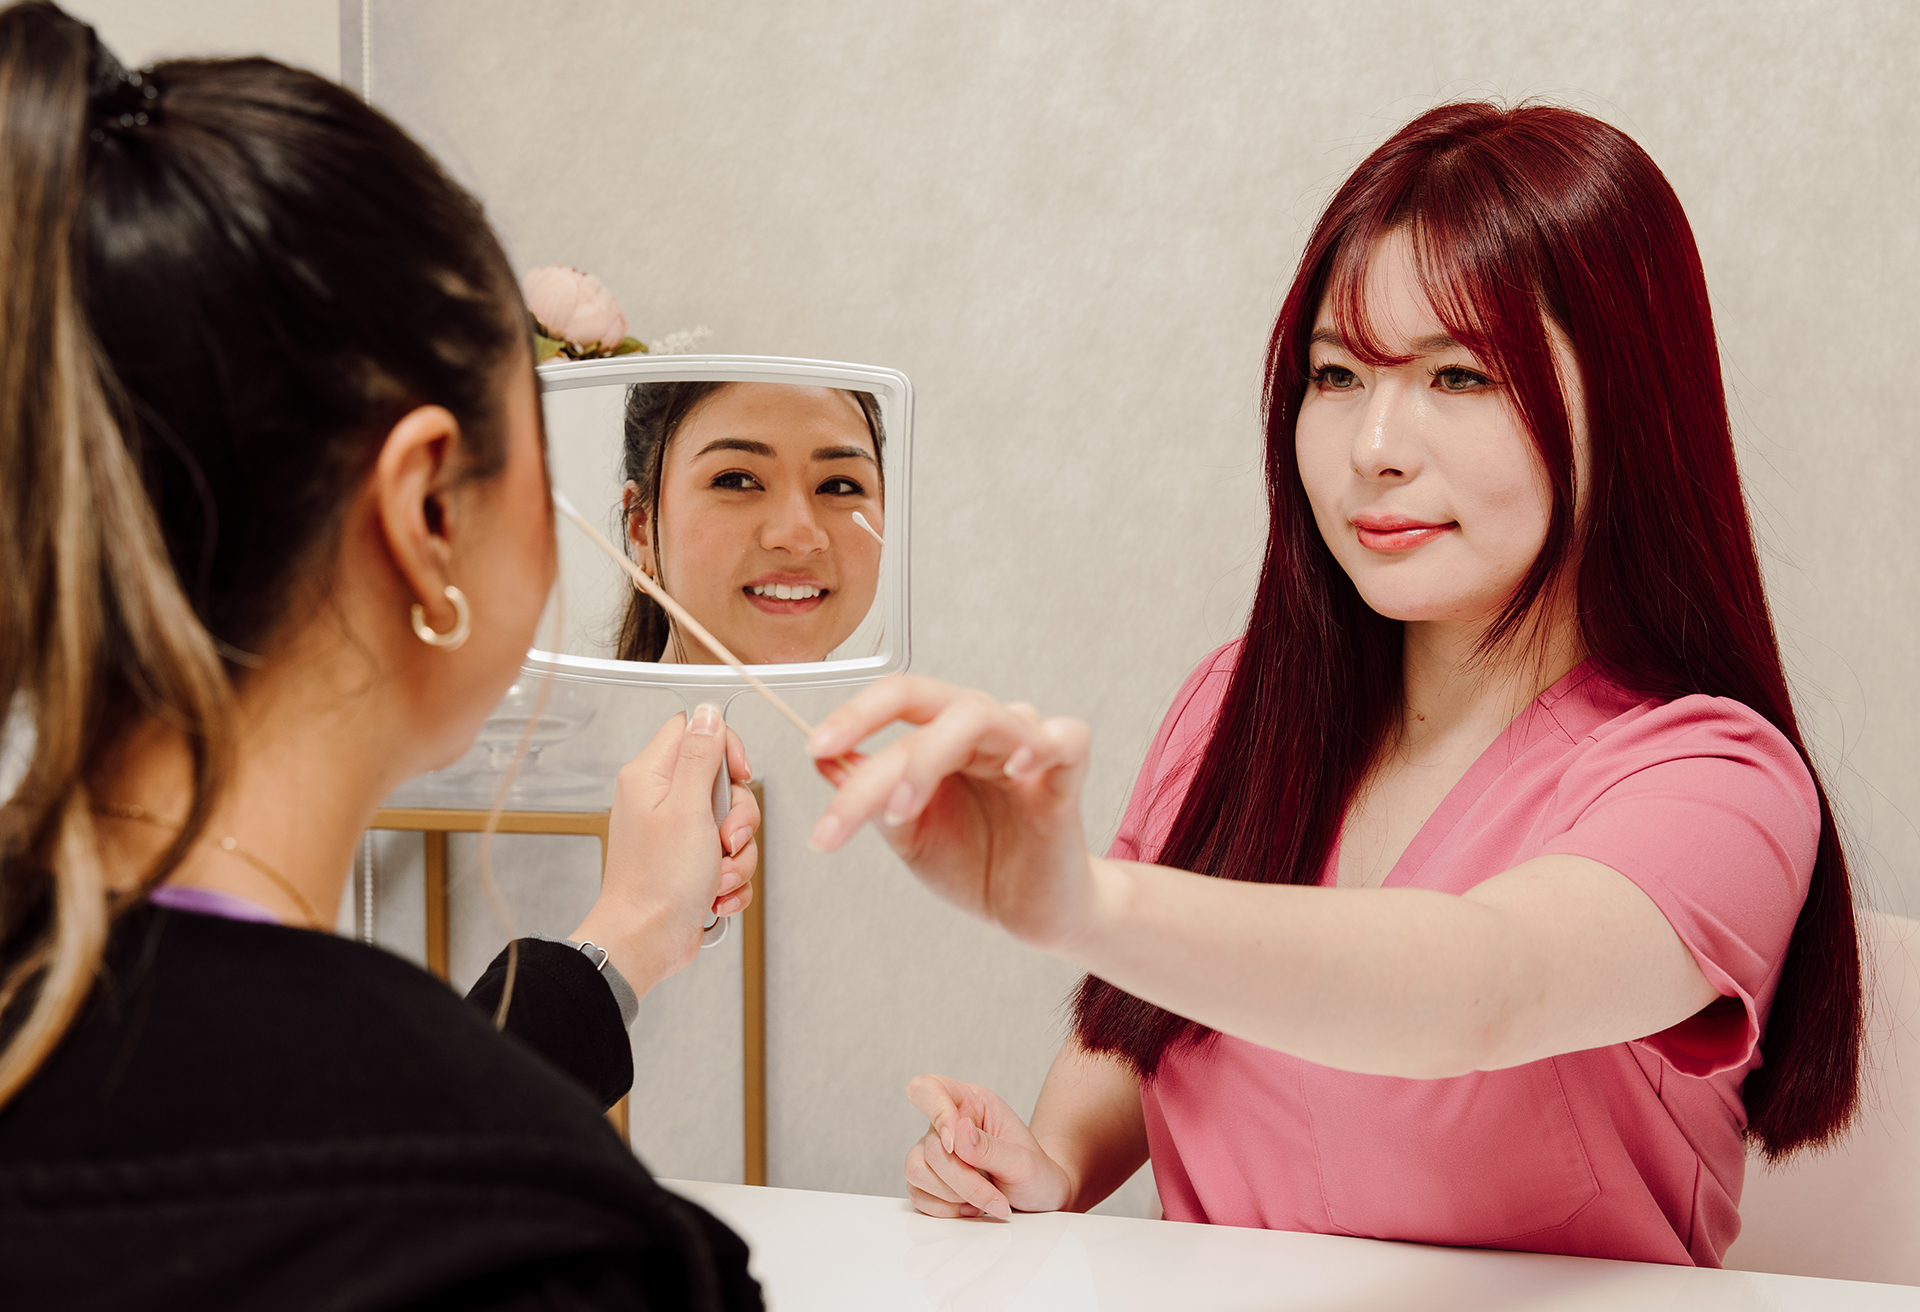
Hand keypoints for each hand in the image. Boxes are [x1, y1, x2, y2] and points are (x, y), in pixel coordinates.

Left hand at [571, 704, 758, 995]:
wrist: (645, 942)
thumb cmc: (657, 883)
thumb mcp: (688, 808)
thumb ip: (701, 756)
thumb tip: (709, 713)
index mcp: (651, 776)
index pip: (695, 731)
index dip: (725, 747)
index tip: (739, 775)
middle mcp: (662, 801)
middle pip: (725, 783)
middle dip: (739, 818)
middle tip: (724, 839)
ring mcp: (678, 834)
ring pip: (734, 826)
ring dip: (738, 857)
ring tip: (715, 877)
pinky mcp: (692, 864)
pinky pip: (731, 860)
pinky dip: (731, 880)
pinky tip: (713, 895)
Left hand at [805, 676, 1094, 950]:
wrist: (1028, 914)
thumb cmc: (976, 864)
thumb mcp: (907, 833)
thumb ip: (870, 794)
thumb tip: (822, 760)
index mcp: (942, 737)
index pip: (897, 700)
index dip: (853, 715)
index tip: (813, 748)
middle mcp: (982, 732)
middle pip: (926, 700)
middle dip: (870, 727)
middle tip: (832, 768)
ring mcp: (1025, 749)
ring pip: (980, 714)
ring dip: (927, 756)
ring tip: (902, 809)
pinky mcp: (1065, 779)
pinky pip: (1066, 738)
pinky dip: (1040, 743)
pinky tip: (1016, 767)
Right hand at [903, 1074, 1073, 1219]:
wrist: (1038, 1197)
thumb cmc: (1035, 1172)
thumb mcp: (1023, 1161)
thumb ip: (990, 1148)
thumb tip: (958, 1131)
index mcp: (972, 1103)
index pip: (930, 1088)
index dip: (936, 1113)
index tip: (956, 1147)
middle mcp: (947, 1124)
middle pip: (931, 1147)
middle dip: (963, 1180)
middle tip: (996, 1198)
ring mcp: (933, 1152)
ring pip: (915, 1169)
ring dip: (951, 1195)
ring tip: (982, 1201)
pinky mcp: (927, 1180)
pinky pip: (916, 1193)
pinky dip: (943, 1208)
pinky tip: (968, 1208)